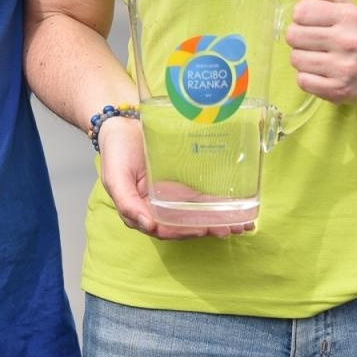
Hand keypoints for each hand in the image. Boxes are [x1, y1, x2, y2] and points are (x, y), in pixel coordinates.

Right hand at [96, 117, 250, 239]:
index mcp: (140, 213)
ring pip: (196, 216)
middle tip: (232, 228)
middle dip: (209, 229)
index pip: (165, 230)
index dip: (185, 232)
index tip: (204, 229)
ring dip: (218, 222)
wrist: (123, 125)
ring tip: (242, 224)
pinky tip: (234, 209)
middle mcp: (157, 210)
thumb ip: (127, 204)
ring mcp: (171, 199)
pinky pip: (200, 200)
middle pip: (185, 226)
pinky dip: (217, 207)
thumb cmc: (116, 151)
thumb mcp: (115, 178)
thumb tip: (149, 226)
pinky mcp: (181, 187)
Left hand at [282, 0, 356, 104]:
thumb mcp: (346, 6)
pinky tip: (323, 72)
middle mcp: (348, 41)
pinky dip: (308, 77)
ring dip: (303, 58)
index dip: (301, 17)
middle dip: (300, 38)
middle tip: (316, 41)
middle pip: (293, 36)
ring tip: (320, 57)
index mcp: (349, 16)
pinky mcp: (338, 90)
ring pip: (295, 59)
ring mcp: (344, 68)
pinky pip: (302, 81)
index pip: (300, 11)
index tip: (313, 22)